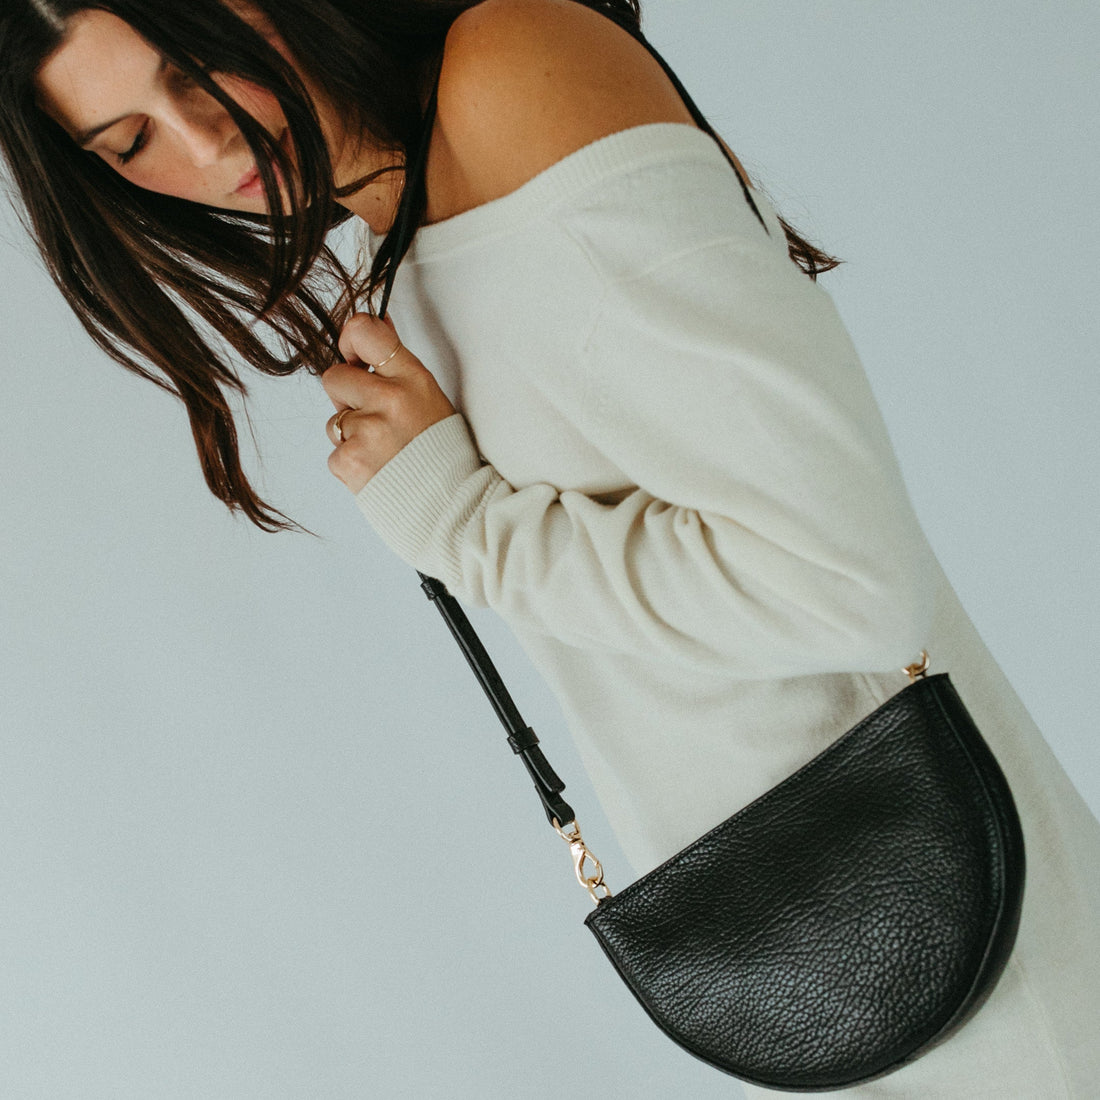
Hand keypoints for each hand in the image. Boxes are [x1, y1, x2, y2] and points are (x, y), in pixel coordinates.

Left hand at [322, 313, 455, 493]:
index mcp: (412, 379)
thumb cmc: (444, 453)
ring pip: (333, 420)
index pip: (364, 332)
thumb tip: (375, 324)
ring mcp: (366, 431)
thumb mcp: (430, 398)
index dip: (351, 340)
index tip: (355, 356)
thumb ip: (397, 366)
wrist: (453, 507)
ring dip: (351, 434)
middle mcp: (389, 400)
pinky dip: (352, 463)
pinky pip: (335, 453)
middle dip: (346, 397)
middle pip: (333, 377)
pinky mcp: (349, 461)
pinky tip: (379, 470)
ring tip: (384, 451)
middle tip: (374, 418)